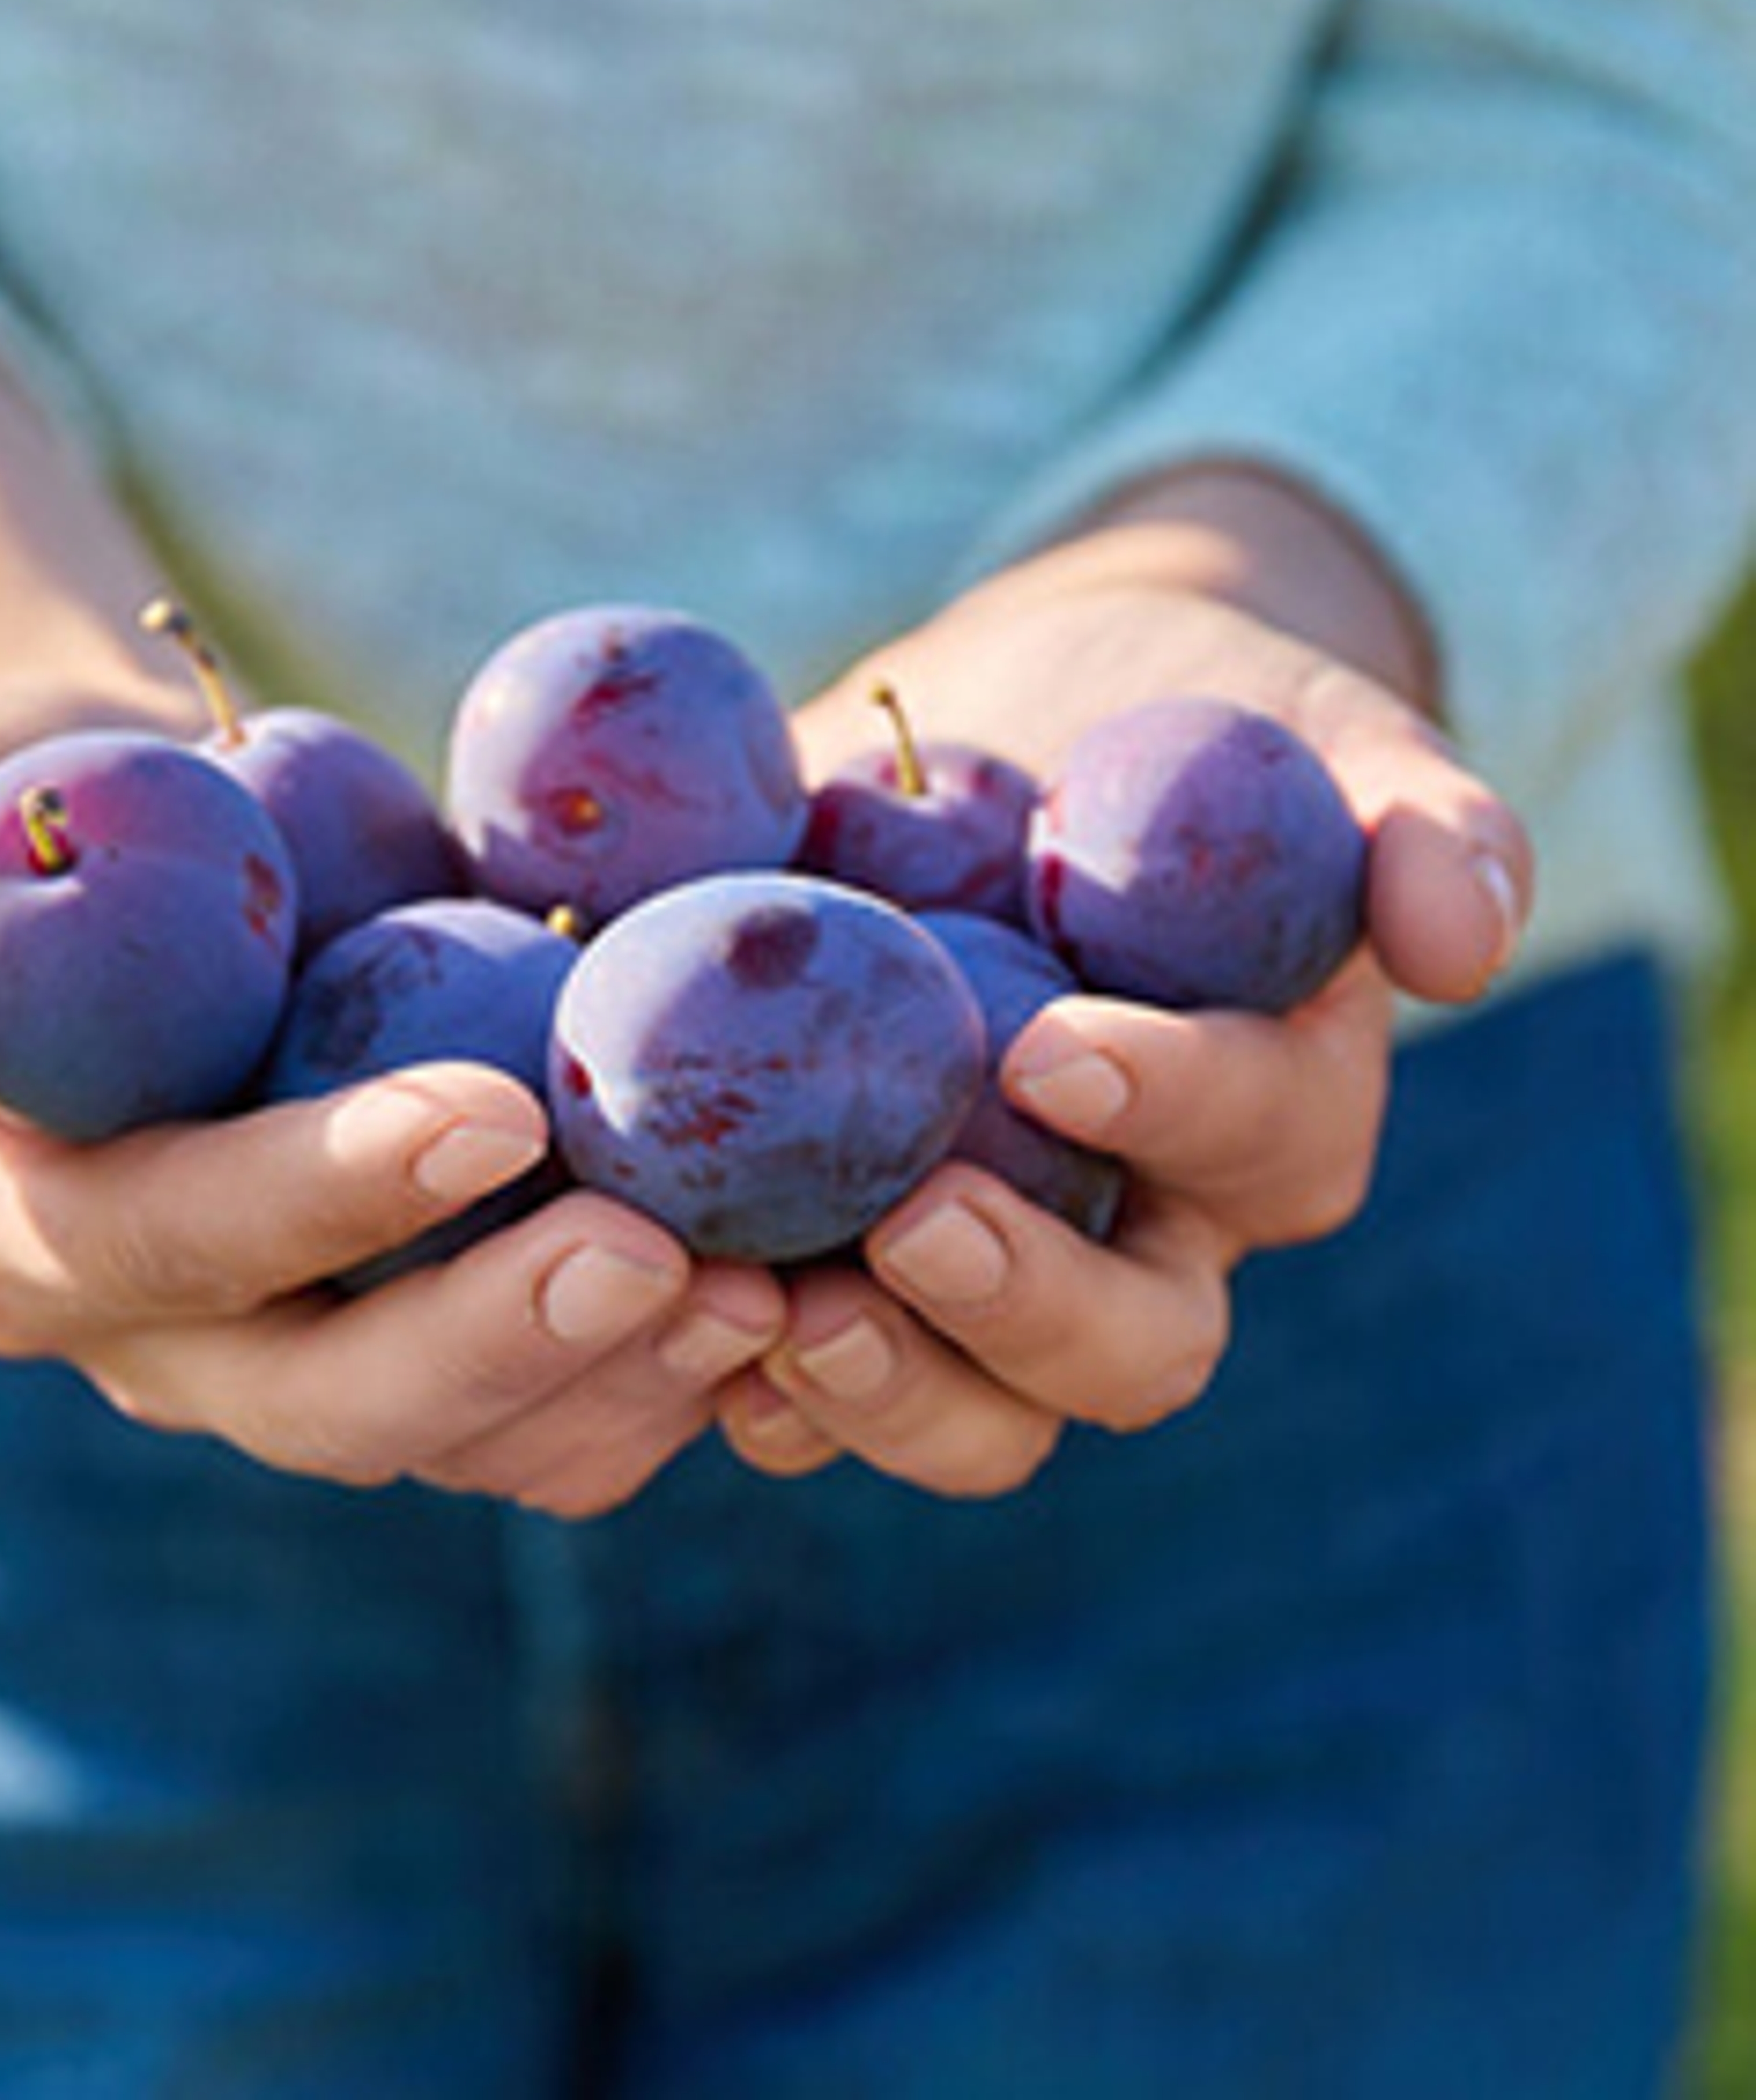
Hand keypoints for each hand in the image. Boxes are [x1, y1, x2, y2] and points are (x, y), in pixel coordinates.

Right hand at [0, 680, 783, 1518]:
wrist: (153, 856)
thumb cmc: (27, 822)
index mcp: (37, 1235)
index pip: (175, 1241)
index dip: (320, 1195)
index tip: (486, 1117)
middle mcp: (174, 1341)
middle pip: (335, 1400)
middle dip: (505, 1339)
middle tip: (674, 1261)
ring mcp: (311, 1357)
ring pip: (468, 1440)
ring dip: (622, 1385)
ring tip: (775, 1294)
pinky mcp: (429, 1335)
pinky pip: (551, 1417)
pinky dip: (662, 1378)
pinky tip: (781, 1298)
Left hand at [717, 487, 1532, 1495]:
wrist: (1018, 738)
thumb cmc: (1189, 728)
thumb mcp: (1317, 737)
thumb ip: (1418, 822)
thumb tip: (1468, 943)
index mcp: (1263, 1121)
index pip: (1263, 1155)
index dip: (1179, 1113)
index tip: (1058, 1046)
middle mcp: (1135, 1230)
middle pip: (1127, 1348)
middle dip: (1027, 1309)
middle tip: (914, 1221)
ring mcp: (982, 1263)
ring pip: (972, 1410)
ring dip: (879, 1389)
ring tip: (768, 1311)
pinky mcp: (839, 1256)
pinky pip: (806, 1381)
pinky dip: (741, 1376)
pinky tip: (671, 1319)